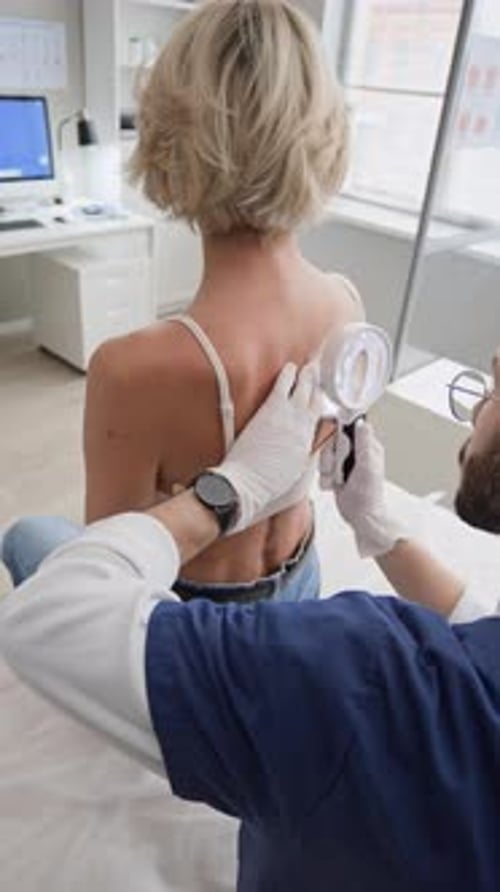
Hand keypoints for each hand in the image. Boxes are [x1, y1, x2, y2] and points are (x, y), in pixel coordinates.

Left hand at [214, 363, 322, 533]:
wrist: (250, 483)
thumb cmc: (268, 484)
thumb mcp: (296, 473)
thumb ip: (303, 456)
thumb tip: (306, 449)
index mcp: (308, 443)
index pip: (319, 418)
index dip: (320, 404)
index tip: (320, 394)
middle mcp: (303, 427)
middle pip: (314, 400)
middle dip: (317, 385)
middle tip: (317, 373)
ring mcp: (288, 417)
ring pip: (303, 389)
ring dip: (306, 376)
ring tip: (308, 366)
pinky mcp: (272, 411)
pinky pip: (283, 386)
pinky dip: (288, 375)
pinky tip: (289, 367)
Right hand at [320, 420, 406, 557]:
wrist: (360, 516)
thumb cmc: (368, 495)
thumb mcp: (367, 466)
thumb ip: (364, 443)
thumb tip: (362, 422)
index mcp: (368, 446)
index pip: (349, 426)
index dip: (339, 431)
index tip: (334, 441)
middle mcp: (356, 451)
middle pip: (333, 439)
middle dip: (332, 454)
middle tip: (338, 466)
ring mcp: (345, 461)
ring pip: (326, 452)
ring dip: (328, 467)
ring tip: (337, 478)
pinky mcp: (336, 470)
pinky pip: (323, 465)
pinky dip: (326, 475)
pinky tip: (334, 483)